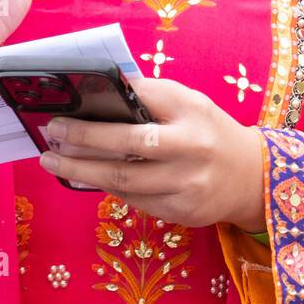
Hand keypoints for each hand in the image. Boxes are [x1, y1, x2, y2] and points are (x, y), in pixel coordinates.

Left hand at [36, 76, 266, 230]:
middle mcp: (192, 149)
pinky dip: (107, 187)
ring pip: (124, 180)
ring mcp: (187, 185)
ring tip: (53, 161)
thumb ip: (150, 96)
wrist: (251, 177)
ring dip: (82, 171)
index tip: (68, 106)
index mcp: (192, 112)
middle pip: (128, 146)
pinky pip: (134, 200)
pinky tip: (86, 177)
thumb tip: (99, 90)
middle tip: (52, 134)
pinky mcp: (181, 213)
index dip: (104, 103)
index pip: (142, 101)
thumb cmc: (209, 131)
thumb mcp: (189, 103)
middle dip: (84, 140)